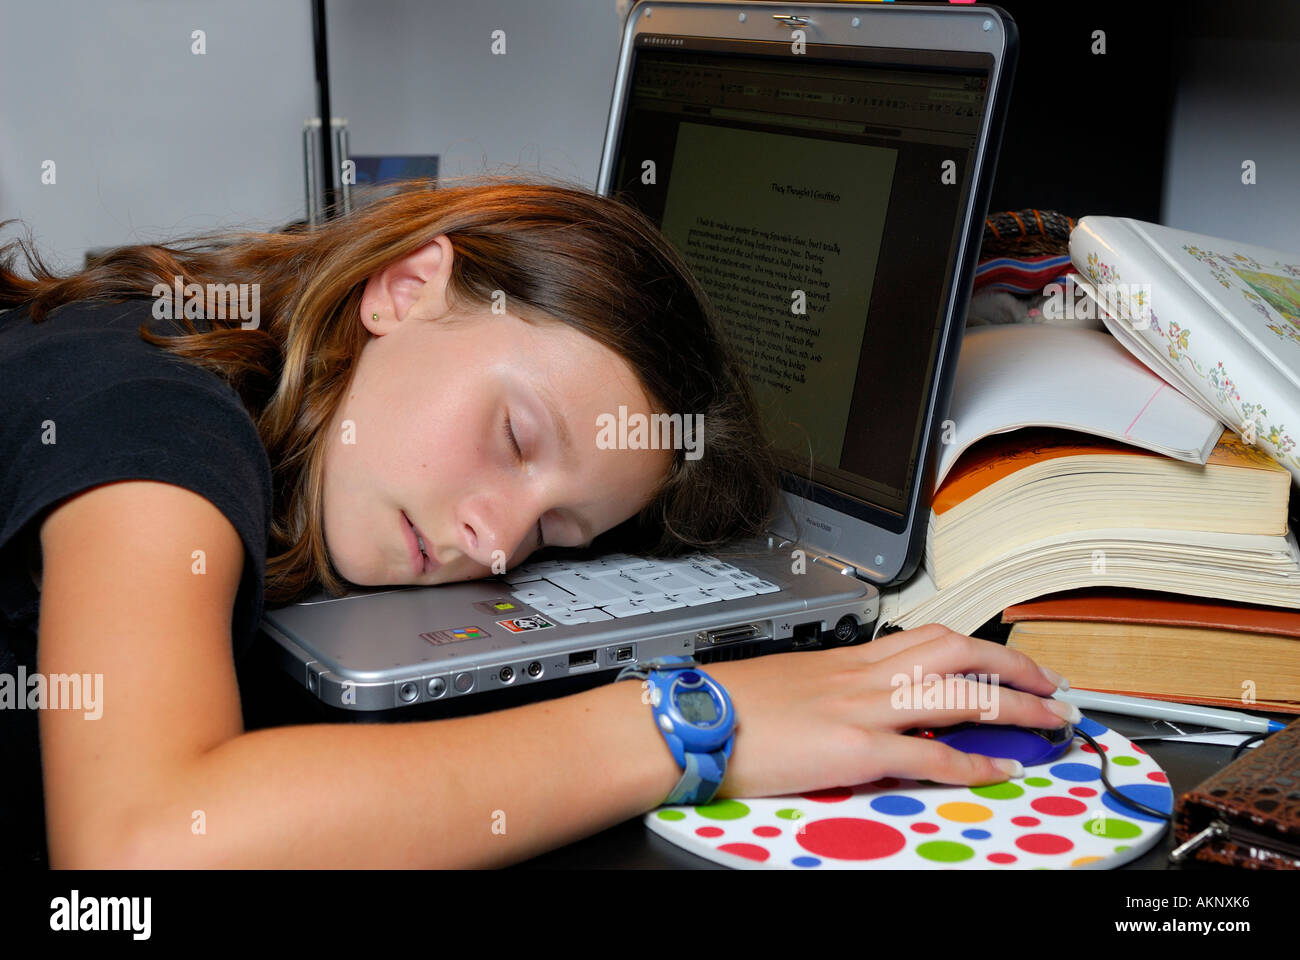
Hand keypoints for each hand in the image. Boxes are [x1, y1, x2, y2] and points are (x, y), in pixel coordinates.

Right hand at [702, 623, 1071, 798]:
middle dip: (1014, 665)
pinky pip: (929, 753)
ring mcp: (862, 709)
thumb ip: (832, 691)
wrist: (690, 719)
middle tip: (1050, 685)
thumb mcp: (790, 684)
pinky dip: (973, 763)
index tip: (1009, 663)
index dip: (980, 648)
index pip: (930, 638)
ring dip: (1014, 707)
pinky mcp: (853, 749)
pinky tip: (999, 771)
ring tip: (1049, 722)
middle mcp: (863, 676)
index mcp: (847, 659)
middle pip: (959, 650)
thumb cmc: (728, 705)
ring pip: (959, 693)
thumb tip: (855, 707)